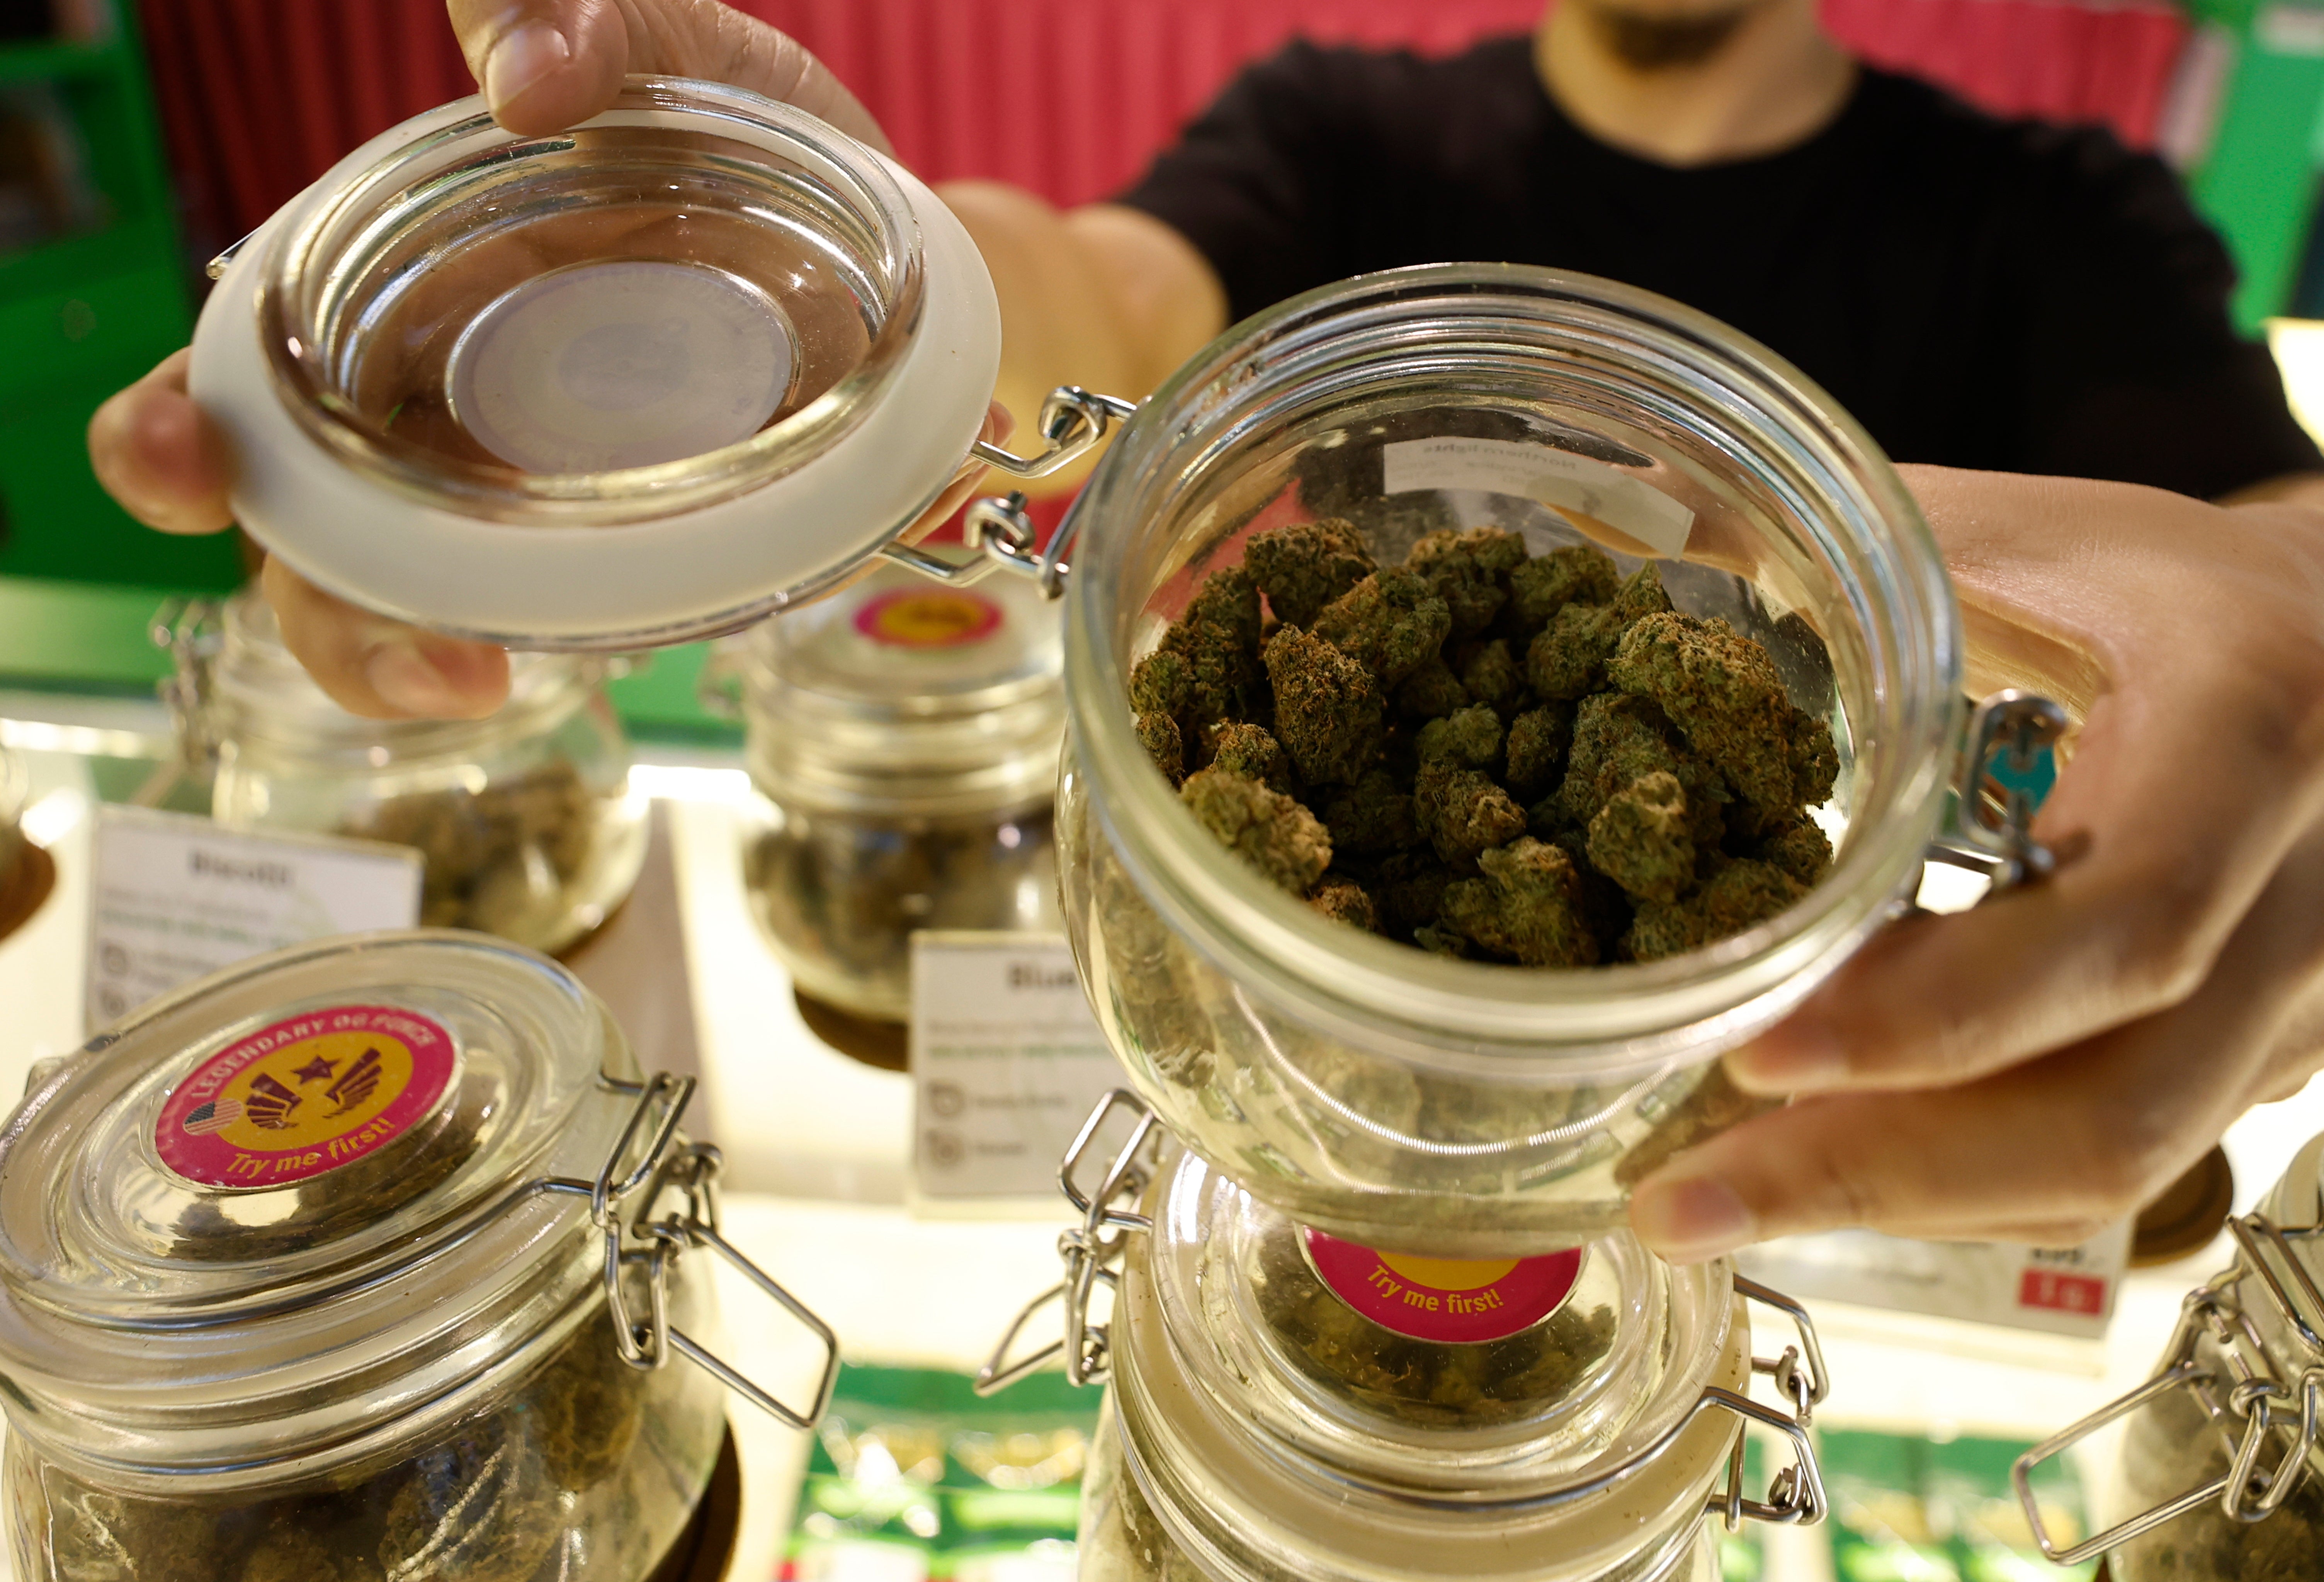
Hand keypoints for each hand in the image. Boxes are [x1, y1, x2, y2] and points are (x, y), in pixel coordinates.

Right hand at [86, 0, 923, 719]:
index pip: (243, 384)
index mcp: (397, 296)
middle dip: (317, 605)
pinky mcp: (647, 540)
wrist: (878, 212)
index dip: (178, 432)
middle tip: (370, 635)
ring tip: (474, 680)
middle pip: (321, 545)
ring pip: (433, 608)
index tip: (180, 455)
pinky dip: (589, 634)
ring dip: (420, 656)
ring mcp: (540, 493)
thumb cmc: (720, 121)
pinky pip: (591, 608)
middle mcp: (444, 415)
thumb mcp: (660, 47)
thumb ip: (580, 20)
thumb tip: (534, 79)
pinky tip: (621, 647)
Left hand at [1630, 466, 2323, 1257]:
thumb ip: (1874, 562)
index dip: (1933, 1013)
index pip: (2121, 926)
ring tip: (1707, 1200)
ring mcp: (2303, 1008)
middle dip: (1874, 1172)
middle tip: (1673, 1198)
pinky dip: (1957, 1182)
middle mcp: (2308, 904)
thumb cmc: (2172, 585)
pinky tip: (1821, 1168)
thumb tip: (1662, 552)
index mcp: (2254, 738)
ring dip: (1898, 1202)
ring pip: (2109, 1170)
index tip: (1753, 1053)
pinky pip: (2111, 1164)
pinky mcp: (2264, 1065)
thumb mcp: (2049, 540)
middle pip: (2109, 1111)